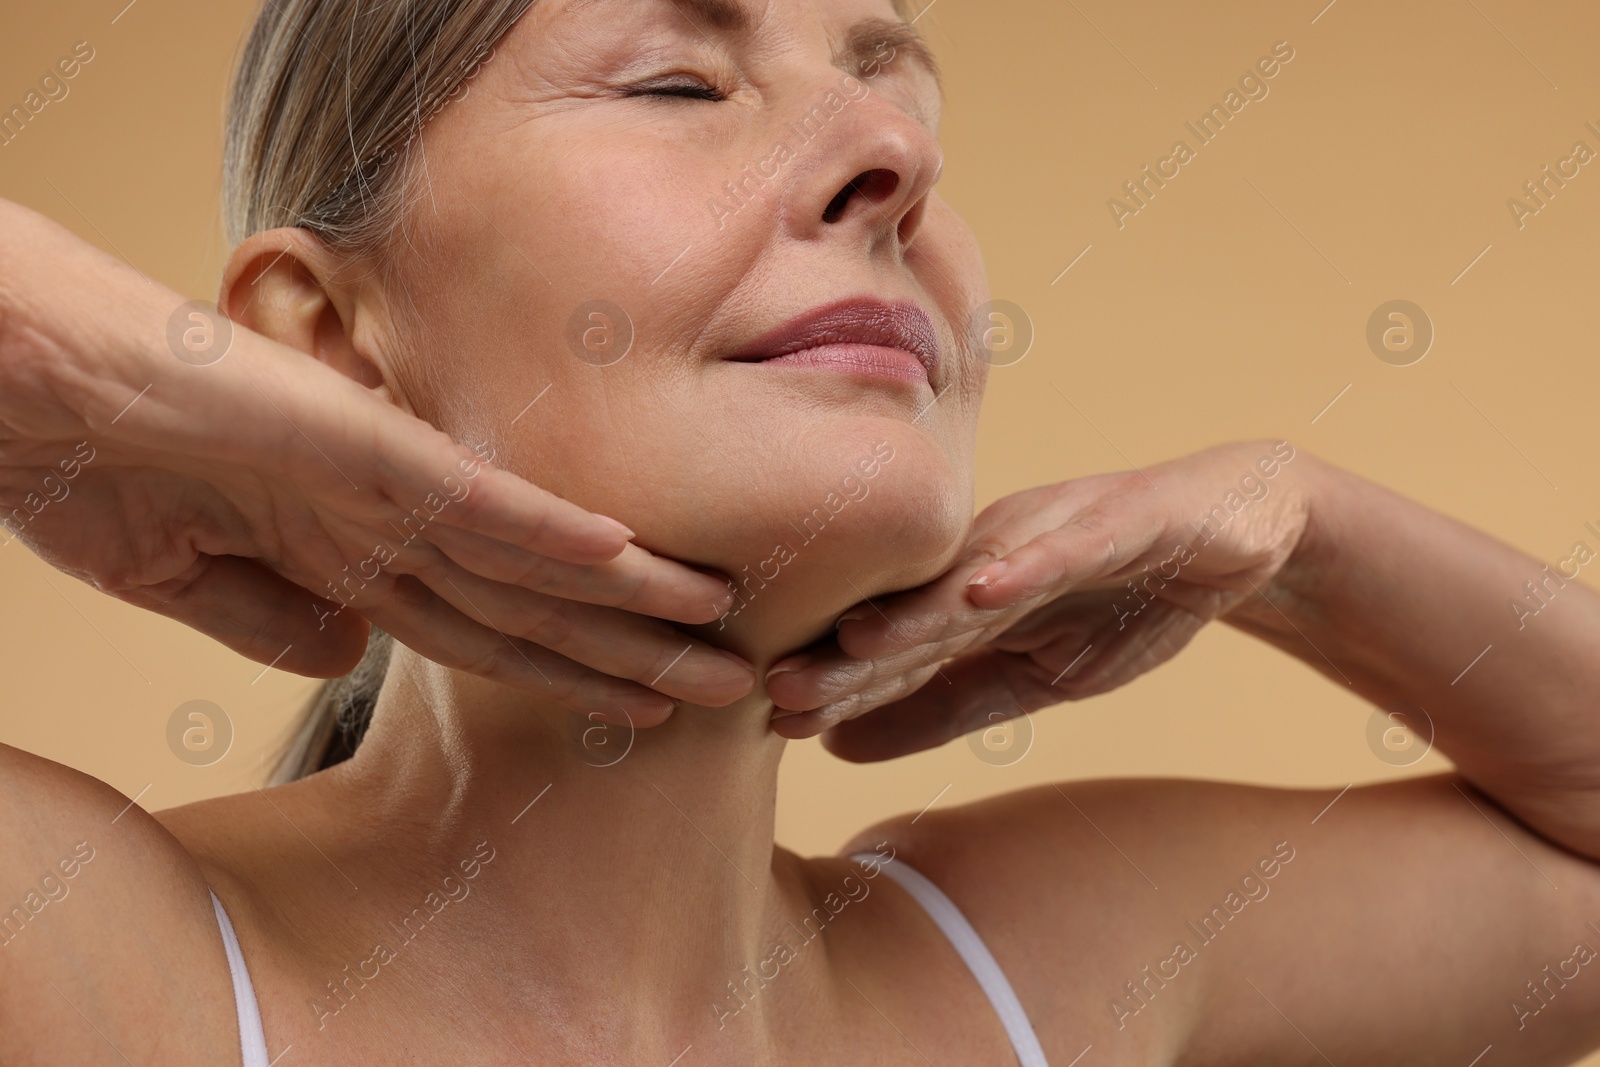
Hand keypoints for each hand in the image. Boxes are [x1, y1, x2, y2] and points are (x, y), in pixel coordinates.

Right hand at [0, 200, 752, 723]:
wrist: (27, 381)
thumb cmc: (93, 466)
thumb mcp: (185, 578)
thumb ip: (272, 618)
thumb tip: (345, 659)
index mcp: (353, 555)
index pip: (493, 631)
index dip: (576, 673)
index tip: (651, 705)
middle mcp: (391, 521)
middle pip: (538, 606)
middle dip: (638, 653)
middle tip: (740, 686)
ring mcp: (383, 482)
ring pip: (532, 558)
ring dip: (631, 598)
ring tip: (726, 633)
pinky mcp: (363, 445)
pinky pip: (473, 497)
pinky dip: (549, 529)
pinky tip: (626, 555)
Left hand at [763, 440, 1312, 757]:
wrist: (1233, 532)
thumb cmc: (1122, 600)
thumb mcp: (1036, 679)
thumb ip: (946, 708)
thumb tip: (837, 746)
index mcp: (967, 594)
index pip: (896, 649)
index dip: (838, 684)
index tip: (769, 720)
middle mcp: (995, 554)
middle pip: (915, 612)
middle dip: (847, 653)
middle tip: (776, 688)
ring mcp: (1054, 532)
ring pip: (975, 576)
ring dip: (916, 610)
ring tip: (853, 641)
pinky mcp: (1122, 518)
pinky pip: (1073, 545)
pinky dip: (1031, 565)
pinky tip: (986, 589)